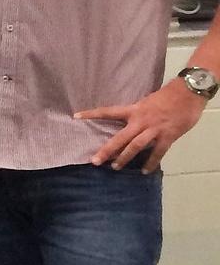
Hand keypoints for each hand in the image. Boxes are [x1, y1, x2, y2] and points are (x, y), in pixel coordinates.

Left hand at [78, 81, 207, 171]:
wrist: (189, 93)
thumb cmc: (168, 96)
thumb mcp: (147, 102)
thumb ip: (138, 114)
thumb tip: (131, 125)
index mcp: (134, 110)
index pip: (108, 111)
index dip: (92, 113)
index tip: (75, 116)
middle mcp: (141, 121)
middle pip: (120, 137)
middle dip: (107, 150)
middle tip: (95, 161)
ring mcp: (154, 129)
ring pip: (135, 146)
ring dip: (125, 158)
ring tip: (115, 167)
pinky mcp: (167, 136)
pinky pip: (158, 152)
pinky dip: (151, 162)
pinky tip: (146, 171)